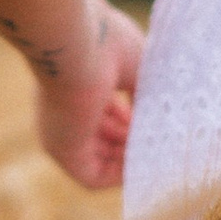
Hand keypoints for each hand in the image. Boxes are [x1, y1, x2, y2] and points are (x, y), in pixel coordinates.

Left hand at [32, 0, 146, 187]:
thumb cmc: (106, 42)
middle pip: (100, 137)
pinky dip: (119, 176)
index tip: (152, 115)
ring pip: (98, 158)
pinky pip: (92, 177)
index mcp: (74, 82)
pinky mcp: (62, 151)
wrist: (76, 42)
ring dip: (130, 158)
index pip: (101, 111)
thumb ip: (145, 91)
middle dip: (132, 139)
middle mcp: (63, 109)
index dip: (130, 116)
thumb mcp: (135, 67)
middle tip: (160, 136)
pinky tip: (143, 164)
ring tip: (158, 149)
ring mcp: (60, 131)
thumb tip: (160, 113)